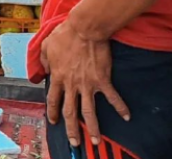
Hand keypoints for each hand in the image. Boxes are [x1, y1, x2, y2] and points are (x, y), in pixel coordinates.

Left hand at [42, 20, 129, 147]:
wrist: (84, 29)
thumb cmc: (64, 34)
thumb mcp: (46, 45)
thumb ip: (44, 59)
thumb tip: (44, 69)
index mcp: (58, 76)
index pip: (53, 99)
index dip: (52, 112)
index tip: (53, 121)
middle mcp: (71, 84)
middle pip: (70, 112)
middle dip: (71, 129)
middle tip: (75, 142)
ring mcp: (87, 84)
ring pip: (89, 112)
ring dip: (93, 128)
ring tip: (97, 140)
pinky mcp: (102, 80)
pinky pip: (112, 97)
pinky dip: (120, 107)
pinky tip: (127, 116)